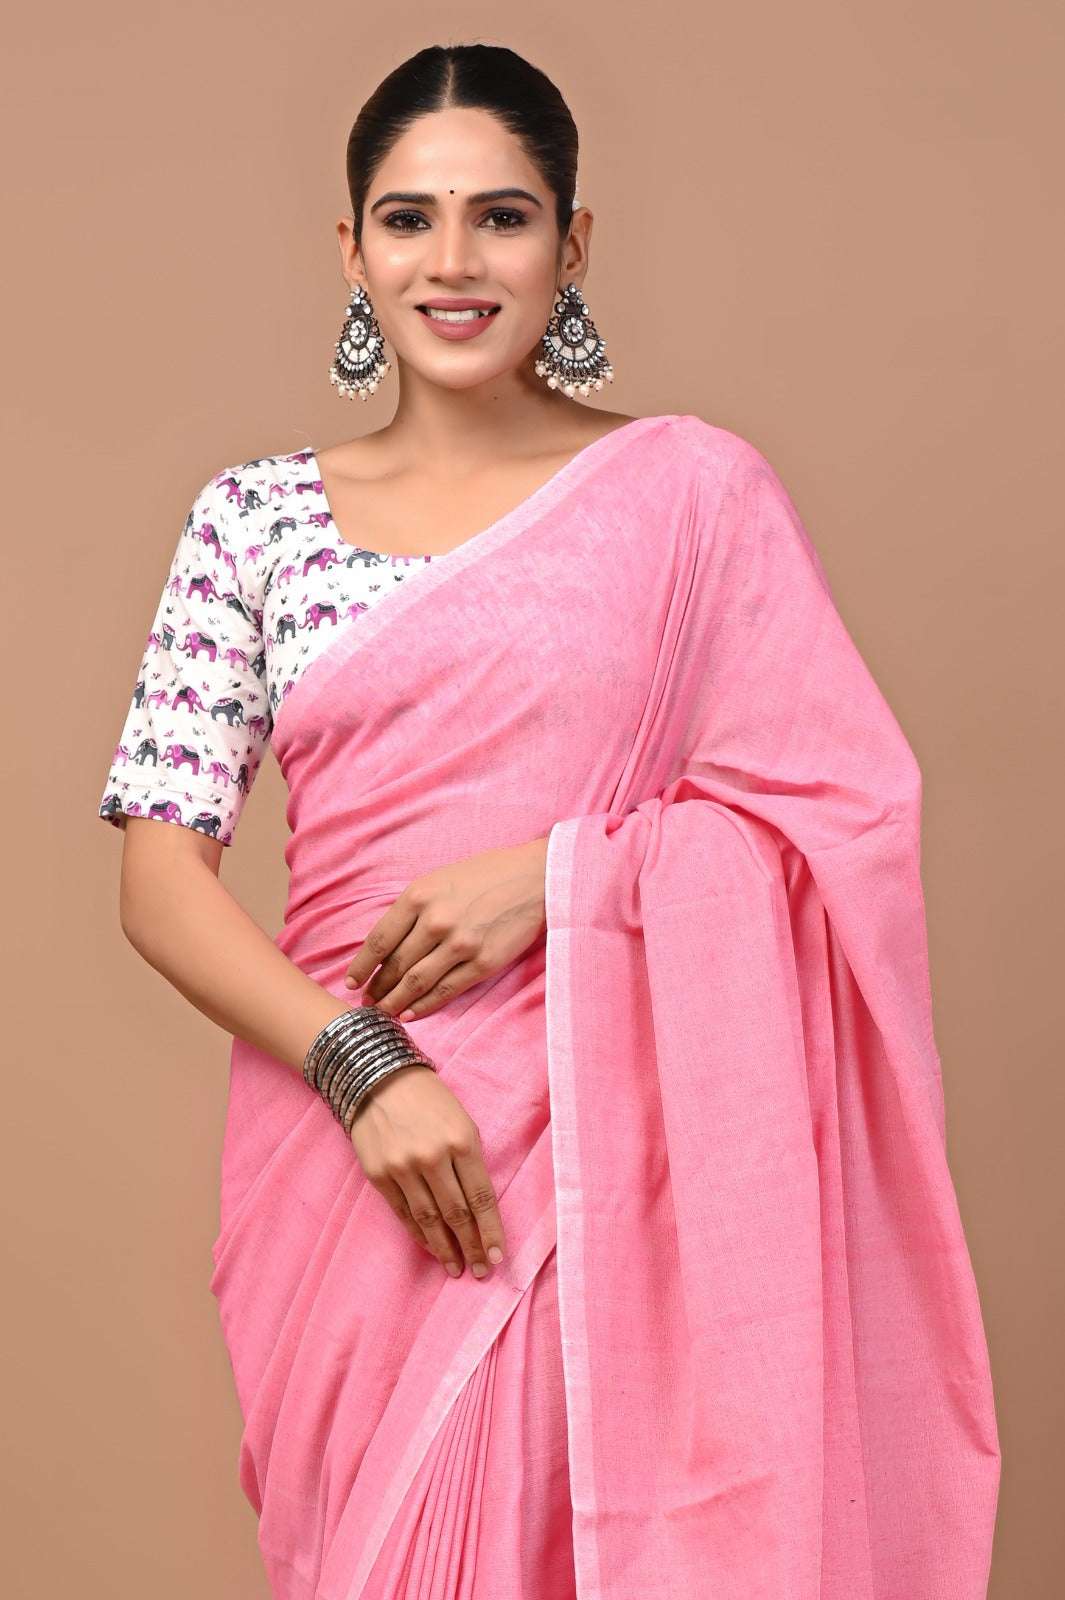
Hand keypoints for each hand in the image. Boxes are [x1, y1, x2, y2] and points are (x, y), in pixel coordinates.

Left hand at [344, 837, 548, 1019]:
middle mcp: (436, 921)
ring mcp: (460, 944)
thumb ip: (413, 907)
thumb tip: (388, 944)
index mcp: (419, 895)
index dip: (362, 966)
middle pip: (396, 965)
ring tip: (384, 1013)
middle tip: (367, 1003)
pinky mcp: (483, 963)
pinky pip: (446, 990)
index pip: (380, 940)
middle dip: (378, 988)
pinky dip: (425, 1006)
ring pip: (417, 982)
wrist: (535, 878)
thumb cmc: (486, 875)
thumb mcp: (440, 879)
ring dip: (396, 1002)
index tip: (353, 982)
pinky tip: (412, 1014)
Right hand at [349, 1062, 504, 1278]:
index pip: (481, 1197)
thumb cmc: (430, 1100)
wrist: (378, 1078)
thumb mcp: (462, 1120)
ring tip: (456, 1268)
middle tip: (481, 1271)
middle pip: (456, 1214)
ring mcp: (402, 1167)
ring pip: (428, 1220)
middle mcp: (432, 1156)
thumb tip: (478, 1209)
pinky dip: (418, 1233)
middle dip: (471, 1247)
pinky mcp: (378, 1173)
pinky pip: (403, 1213)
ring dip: (444, 1249)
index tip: (498, 1257)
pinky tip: (430, 1247)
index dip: (491, 1231)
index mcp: (461, 1140)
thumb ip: (471, 1162)